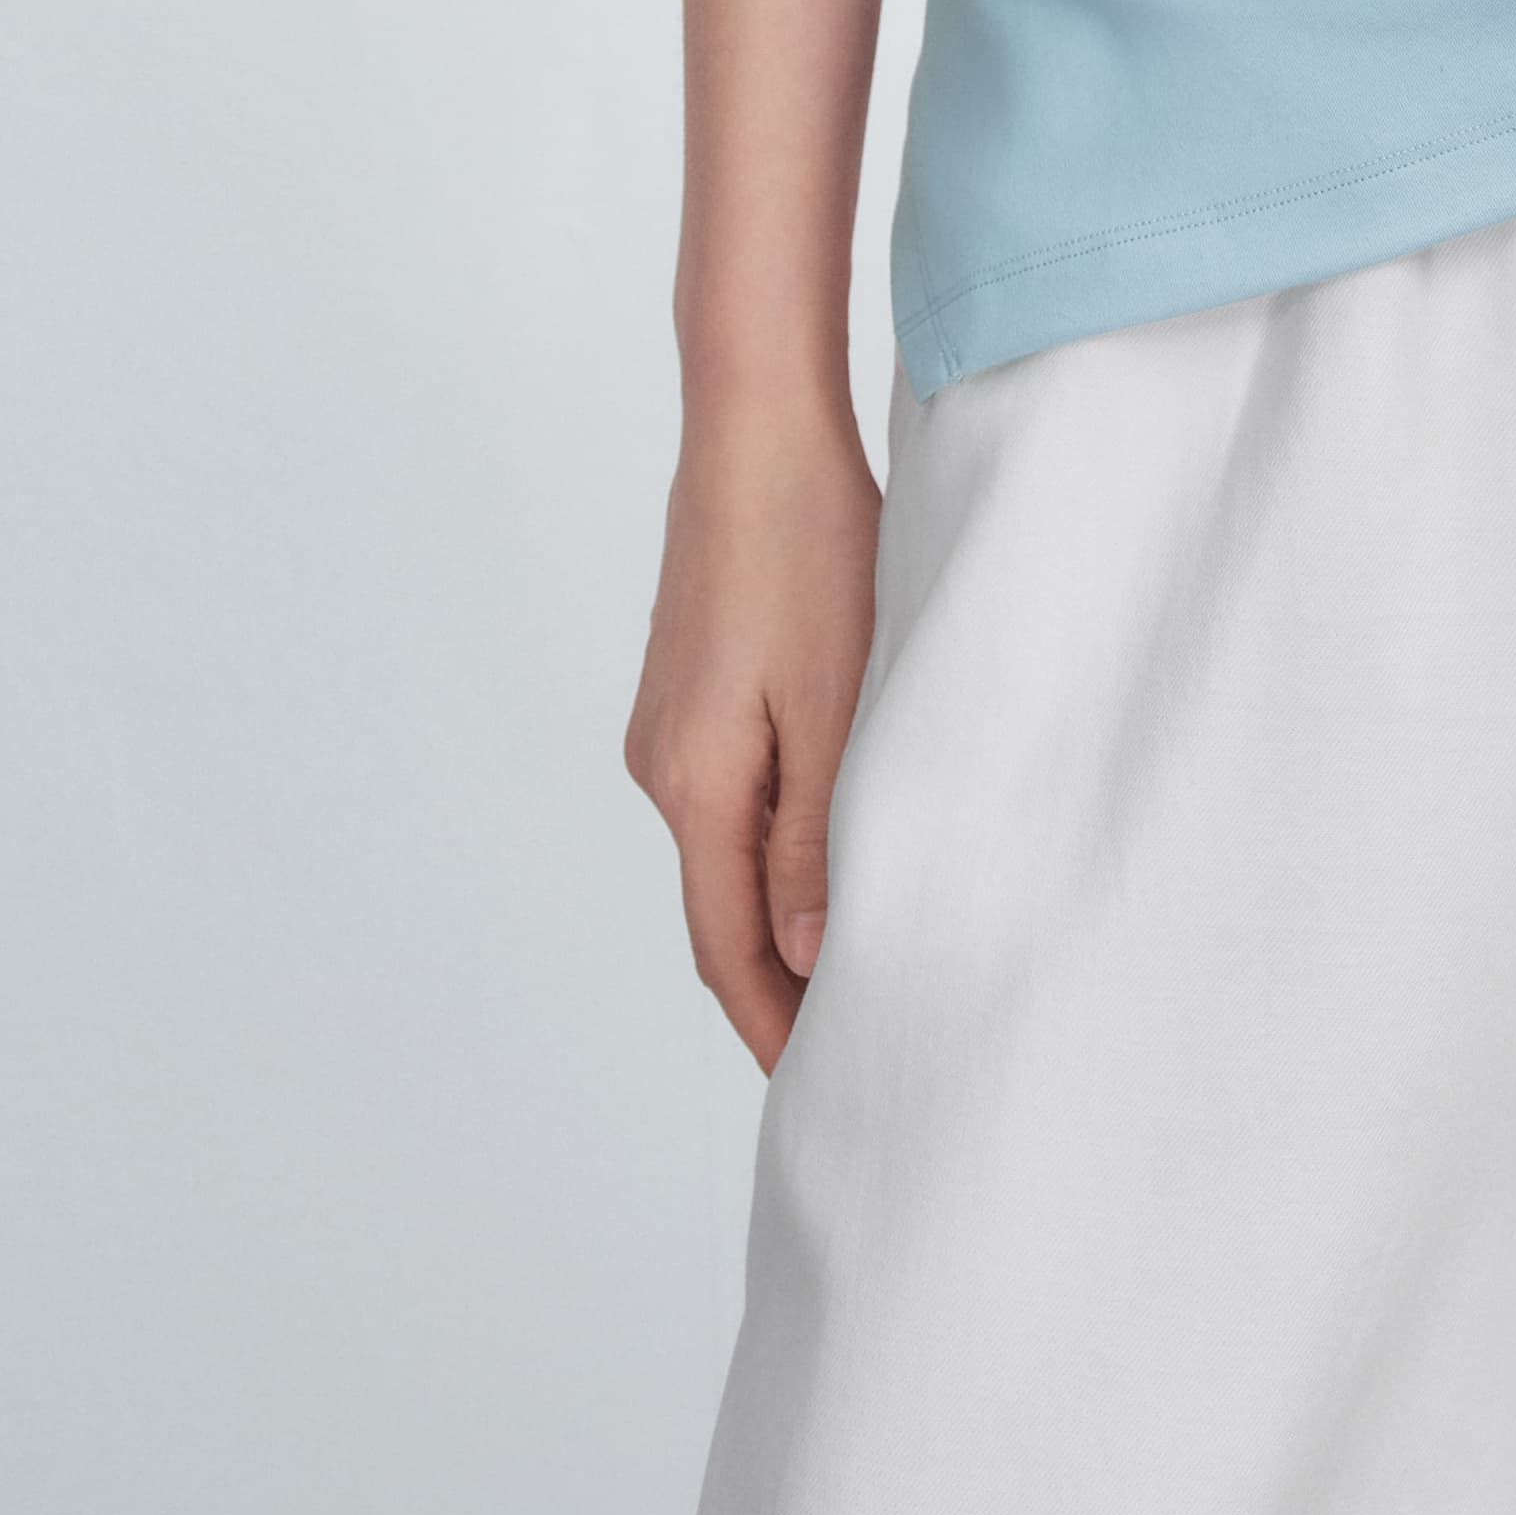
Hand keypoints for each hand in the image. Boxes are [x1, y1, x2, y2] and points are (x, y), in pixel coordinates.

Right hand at [626, 394, 885, 1067]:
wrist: (755, 430)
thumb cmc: (807, 549)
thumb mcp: (835, 698)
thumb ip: (816, 831)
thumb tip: (803, 949)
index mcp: (695, 784)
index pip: (729, 948)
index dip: (776, 1023)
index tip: (825, 1084)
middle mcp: (662, 767)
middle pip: (719, 911)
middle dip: (777, 984)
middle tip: (849, 1042)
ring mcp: (668, 726)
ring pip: (724, 852)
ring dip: (777, 911)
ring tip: (852, 957)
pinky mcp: (689, 688)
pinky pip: (728, 797)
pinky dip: (770, 844)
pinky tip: (824, 847)